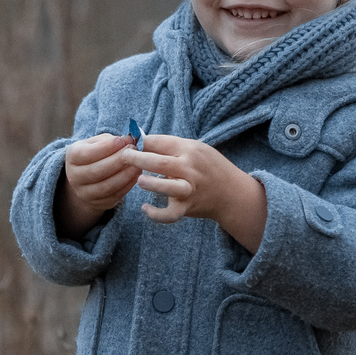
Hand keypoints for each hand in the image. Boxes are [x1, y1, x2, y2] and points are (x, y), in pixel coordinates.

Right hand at [54, 130, 140, 238]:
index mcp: (72, 157)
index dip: (107, 147)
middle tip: (134, 151)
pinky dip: (128, 185)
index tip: (124, 140)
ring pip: (107, 186)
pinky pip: (115, 196)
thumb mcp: (98, 142)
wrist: (88, 176)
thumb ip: (111, 140)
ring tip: (138, 163)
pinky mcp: (98, 203)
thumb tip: (129, 139)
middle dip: (118, 160)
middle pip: (97, 170)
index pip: (87, 153)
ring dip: (125, 174)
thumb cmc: (96, 154)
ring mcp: (85, 193)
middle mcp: (74, 177)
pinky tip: (137, 175)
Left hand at [124, 134, 268, 249]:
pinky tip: (145, 208)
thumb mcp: (195, 149)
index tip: (126, 142)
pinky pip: (171, 214)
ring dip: (152, 184)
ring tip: (139, 181)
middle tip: (123, 157)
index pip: (161, 142)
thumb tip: (140, 140)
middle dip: (138, 158)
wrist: (232, 193)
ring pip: (169, 187)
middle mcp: (190, 168)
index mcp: (189, 150)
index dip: (141, 141)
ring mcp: (189, 189)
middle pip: (161, 162)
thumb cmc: (208, 167)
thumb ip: (171, 146)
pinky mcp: (188, 207)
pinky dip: (157, 214)